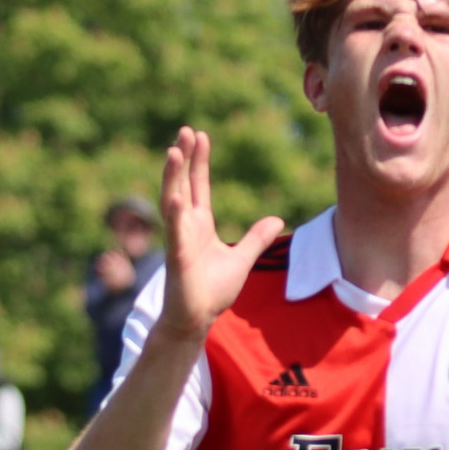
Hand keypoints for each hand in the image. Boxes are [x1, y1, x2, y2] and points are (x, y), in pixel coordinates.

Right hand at [157, 126, 285, 336]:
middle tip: (185, 131)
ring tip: (174, 151)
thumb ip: (256, 238)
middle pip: (183, 184)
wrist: (197, 318)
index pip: (198, 185)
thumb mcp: (242, 259)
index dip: (199, 161)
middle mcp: (186, 226)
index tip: (200, 136)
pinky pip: (175, 233)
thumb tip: (276, 219)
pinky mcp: (177, 258)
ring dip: (172, 177)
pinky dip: (174, 215)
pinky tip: (175, 197)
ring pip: (172, 201)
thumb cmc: (212, 290)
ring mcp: (179, 240)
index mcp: (199, 224)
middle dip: (184, 158)